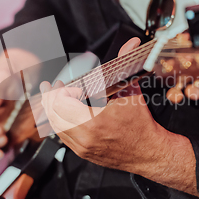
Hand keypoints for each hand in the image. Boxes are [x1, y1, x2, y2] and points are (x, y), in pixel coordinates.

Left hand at [40, 38, 198, 195]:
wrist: (149, 153)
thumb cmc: (142, 126)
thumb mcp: (132, 92)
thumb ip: (125, 66)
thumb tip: (130, 45)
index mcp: (94, 122)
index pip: (61, 103)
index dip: (61, 91)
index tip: (68, 85)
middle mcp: (85, 137)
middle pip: (52, 115)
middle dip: (49, 98)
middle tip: (51, 87)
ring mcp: (82, 148)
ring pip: (55, 127)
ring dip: (52, 111)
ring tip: (51, 98)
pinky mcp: (82, 153)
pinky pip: (63, 137)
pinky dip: (60, 123)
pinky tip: (61, 114)